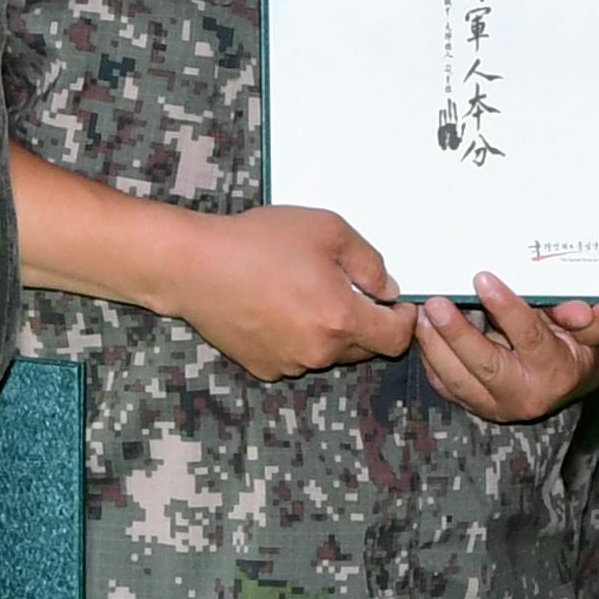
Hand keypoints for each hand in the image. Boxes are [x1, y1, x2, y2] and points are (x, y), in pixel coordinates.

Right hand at [163, 206, 418, 380]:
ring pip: (329, 353)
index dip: (404, 320)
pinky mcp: (265, 368)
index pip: (396, 340)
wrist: (195, 266)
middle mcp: (319, 352)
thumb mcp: (328, 230)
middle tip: (347, 288)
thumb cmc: (259, 242)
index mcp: (341, 319)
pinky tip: (279, 308)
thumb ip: (369, 263)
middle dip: (367, 323)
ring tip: (304, 292)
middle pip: (365, 349)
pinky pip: (297, 357)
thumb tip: (387, 289)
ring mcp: (290, 364)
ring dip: (330, 331)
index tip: (397, 303)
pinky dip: (299, 338)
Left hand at [416, 277, 598, 422]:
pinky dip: (431, 358)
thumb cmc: (582, 345)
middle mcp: (526, 395)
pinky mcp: (473, 405)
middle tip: (436, 301)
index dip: (507, 309)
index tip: (483, 278)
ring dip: (435, 344)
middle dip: (456, 332)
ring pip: (458, 378)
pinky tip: (421, 331)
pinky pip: (445, 384)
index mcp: (558, 371)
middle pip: (485, 364)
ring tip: (422, 311)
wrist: (566, 385)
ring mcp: (495, 405)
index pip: (531, 338)